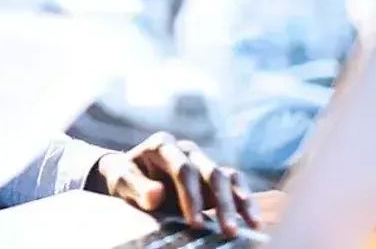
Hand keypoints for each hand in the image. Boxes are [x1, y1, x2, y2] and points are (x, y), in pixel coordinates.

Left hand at [94, 133, 258, 236]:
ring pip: (227, 176)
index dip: (190, 196)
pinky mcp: (211, 176)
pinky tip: (253, 219)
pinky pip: (234, 183)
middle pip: (211, 172)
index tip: (194, 223)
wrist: (129, 175)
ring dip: (240, 201)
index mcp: (162, 145)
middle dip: (222, 202)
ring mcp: (201, 161)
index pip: (183, 170)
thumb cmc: (124, 177)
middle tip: (228, 230)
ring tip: (252, 224)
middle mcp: (186, 150)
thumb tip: (157, 194)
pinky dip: (245, 200)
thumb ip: (136, 187)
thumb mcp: (121, 181)